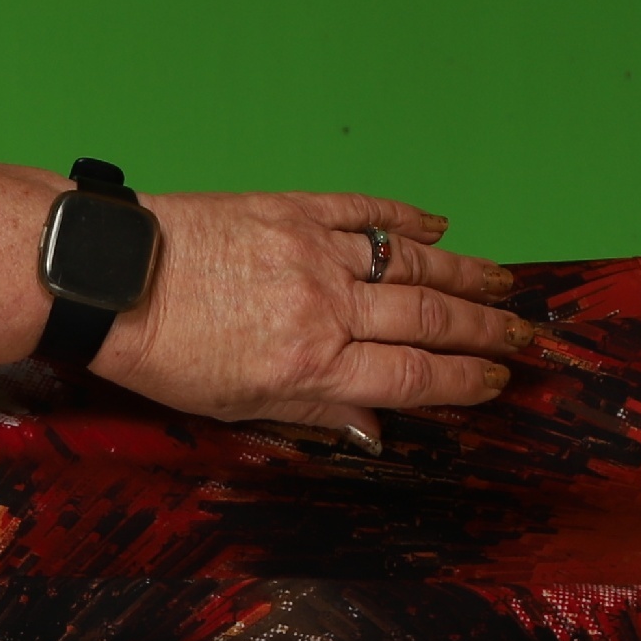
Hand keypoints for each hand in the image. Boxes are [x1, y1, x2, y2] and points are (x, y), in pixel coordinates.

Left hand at [0, 164, 536, 441]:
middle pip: (428, 320)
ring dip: (466, 273)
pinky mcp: (294, 209)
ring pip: (412, 263)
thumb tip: (375, 431)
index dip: (463, 383)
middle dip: (485, 331)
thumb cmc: (160, 355)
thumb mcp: (231, 407)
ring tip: (505, 284)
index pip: (412, 378)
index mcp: (311, 366)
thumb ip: (309, 415)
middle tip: (527, 337)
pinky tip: (440, 225)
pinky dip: (408, 218)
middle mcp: (327, 309)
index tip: (498, 384)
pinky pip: (366, 213)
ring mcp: (315, 253)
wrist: (112, 279)